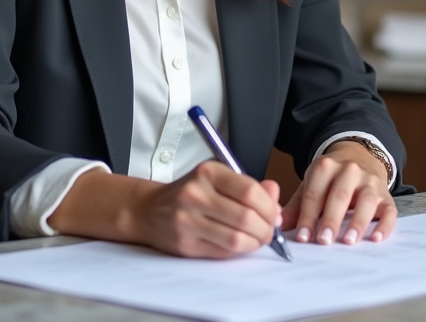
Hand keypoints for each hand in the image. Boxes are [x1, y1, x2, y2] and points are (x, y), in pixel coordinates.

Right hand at [128, 161, 281, 257]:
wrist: (149, 210)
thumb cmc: (189, 193)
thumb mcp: (217, 179)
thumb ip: (248, 185)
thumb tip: (275, 195)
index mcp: (207, 172)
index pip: (249, 191)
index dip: (269, 207)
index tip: (274, 214)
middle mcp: (195, 194)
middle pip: (245, 217)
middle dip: (266, 229)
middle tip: (270, 231)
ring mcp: (187, 221)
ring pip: (236, 239)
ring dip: (254, 243)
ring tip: (257, 239)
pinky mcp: (185, 244)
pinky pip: (223, 252)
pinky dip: (238, 251)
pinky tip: (239, 244)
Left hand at [281, 141, 396, 246]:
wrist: (359, 155)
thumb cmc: (331, 178)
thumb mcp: (311, 184)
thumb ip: (298, 205)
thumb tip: (279, 225)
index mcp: (326, 166)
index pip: (315, 194)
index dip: (308, 217)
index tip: (303, 237)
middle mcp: (350, 170)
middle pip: (340, 195)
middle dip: (331, 219)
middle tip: (324, 240)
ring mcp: (370, 181)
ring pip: (366, 200)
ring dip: (357, 222)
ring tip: (348, 241)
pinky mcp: (386, 195)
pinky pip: (389, 210)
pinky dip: (384, 225)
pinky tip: (376, 238)